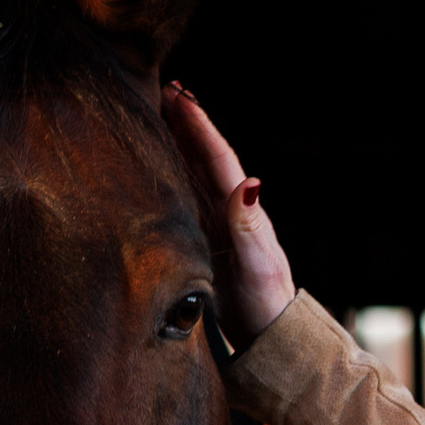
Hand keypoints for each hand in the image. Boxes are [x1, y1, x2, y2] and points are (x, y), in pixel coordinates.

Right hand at [160, 82, 295, 347]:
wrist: (269, 337)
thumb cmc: (266, 303)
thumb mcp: (259, 264)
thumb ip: (249, 225)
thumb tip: (248, 183)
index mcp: (243, 211)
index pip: (218, 159)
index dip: (199, 126)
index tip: (179, 95)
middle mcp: (230, 212)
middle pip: (203, 157)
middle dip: (184, 123)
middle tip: (161, 87)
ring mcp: (216, 226)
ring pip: (191, 173)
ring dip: (176, 143)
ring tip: (155, 113)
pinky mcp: (205, 243)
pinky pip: (184, 198)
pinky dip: (170, 175)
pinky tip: (156, 164)